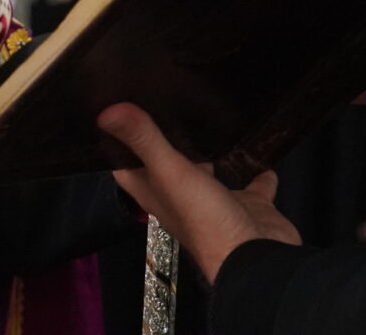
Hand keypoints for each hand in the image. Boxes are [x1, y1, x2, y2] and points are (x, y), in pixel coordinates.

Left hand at [98, 103, 300, 283]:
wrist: (256, 258)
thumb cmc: (205, 219)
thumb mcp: (171, 173)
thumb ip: (145, 140)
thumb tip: (106, 112)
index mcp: (157, 195)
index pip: (129, 169)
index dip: (120, 146)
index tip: (117, 115)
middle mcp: (183, 200)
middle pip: (167, 169)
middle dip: (165, 143)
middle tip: (165, 107)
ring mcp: (218, 204)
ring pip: (209, 175)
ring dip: (207, 156)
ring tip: (206, 120)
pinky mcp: (250, 206)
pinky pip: (253, 184)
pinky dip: (257, 170)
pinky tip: (259, 149)